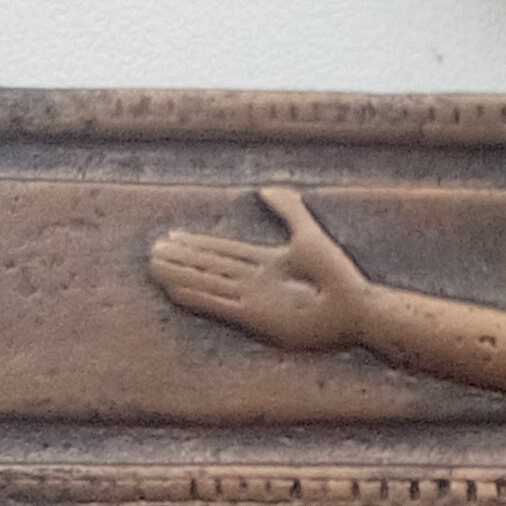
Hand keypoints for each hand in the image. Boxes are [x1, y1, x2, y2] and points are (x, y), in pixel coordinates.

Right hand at [149, 184, 376, 353]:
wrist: (353, 308)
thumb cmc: (339, 276)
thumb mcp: (310, 234)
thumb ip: (289, 210)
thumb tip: (265, 188)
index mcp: (266, 263)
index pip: (224, 251)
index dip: (198, 244)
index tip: (173, 236)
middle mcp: (255, 282)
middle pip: (210, 267)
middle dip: (182, 259)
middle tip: (152, 251)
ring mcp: (253, 300)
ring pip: (208, 284)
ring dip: (182, 276)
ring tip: (155, 267)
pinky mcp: (255, 318)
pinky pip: (218, 304)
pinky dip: (196, 296)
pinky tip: (175, 289)